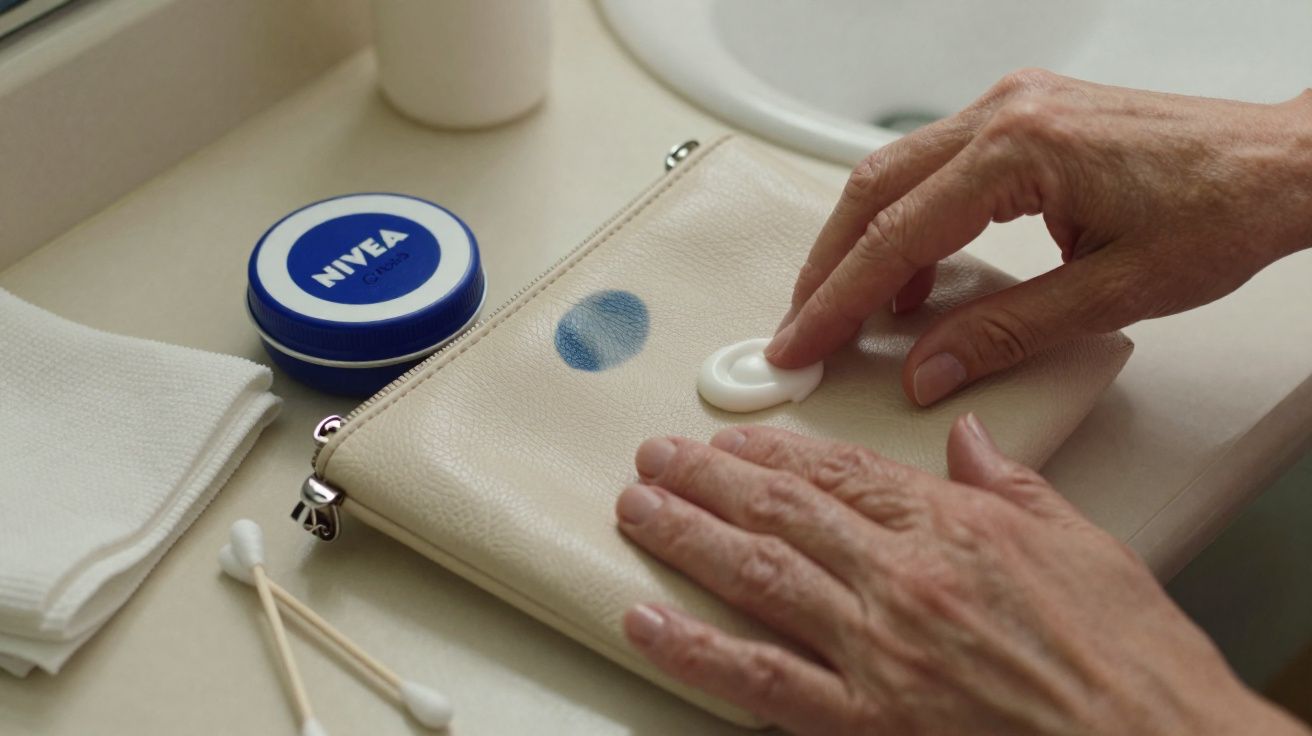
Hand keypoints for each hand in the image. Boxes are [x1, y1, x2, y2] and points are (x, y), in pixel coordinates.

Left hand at [614, 418, 1307, 734]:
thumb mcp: (1083, 544)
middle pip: (783, 512)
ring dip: (686, 539)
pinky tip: (646, 622)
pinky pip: (760, 680)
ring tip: (637, 510)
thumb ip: (1012, 485)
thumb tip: (970, 437)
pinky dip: (694, 650)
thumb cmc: (1128, 659)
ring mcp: (878, 652)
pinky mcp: (866, 723)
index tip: (733, 440)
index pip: (842, 472)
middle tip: (658, 458)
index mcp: (955, 528)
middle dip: (709, 480)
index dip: (775, 451)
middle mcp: (903, 581)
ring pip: (757, 577)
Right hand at [766, 69, 1311, 405]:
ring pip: (895, 174)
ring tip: (850, 313)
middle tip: (802, 330)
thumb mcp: (1111, 294)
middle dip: (828, 267)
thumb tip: (928, 369)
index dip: (837, 300)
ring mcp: (1012, 107)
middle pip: (873, 191)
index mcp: (1021, 150)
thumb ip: (1006, 333)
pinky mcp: (1023, 117)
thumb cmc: (1223, 213)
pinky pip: (935, 168)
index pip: (895, 235)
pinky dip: (909, 224)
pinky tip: (916, 277)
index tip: (801, 342)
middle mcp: (1005, 114)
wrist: (1286, 165)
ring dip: (863, 244)